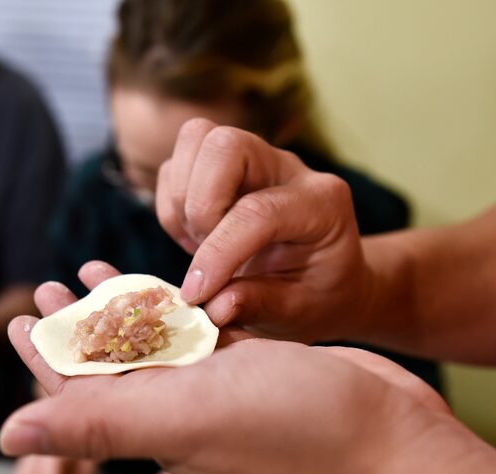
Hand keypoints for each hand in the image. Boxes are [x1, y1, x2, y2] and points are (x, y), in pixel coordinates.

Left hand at [0, 262, 460, 473]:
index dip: (43, 358)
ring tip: (91, 272)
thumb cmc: (289, 428)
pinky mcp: (252, 366)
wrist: (384, 435)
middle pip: (109, 364)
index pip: (78, 391)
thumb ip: (96, 422)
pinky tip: (165, 284)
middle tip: (48, 287)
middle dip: (76, 326)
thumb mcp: (181, 416)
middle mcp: (179, 409)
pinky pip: (199, 333)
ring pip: (153, 344)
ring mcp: (217, 388)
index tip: (18, 322)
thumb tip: (6, 436)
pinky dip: (175, 307)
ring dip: (120, 310)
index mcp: (151, 424)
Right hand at [156, 119, 370, 343]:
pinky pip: (175, 167)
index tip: (197, 294)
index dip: (219, 252)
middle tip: (205, 249)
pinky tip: (194, 239)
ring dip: (181, 200)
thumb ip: (259, 306)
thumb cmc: (316, 293)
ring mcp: (252, 160)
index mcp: (321, 203)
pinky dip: (171, 206)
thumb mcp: (299, 312)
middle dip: (199, 204)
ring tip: (199, 244)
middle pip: (225, 145)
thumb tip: (215, 307)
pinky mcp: (220, 168)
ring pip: (196, 139)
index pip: (258, 211)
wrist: (323, 277)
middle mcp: (286, 168)